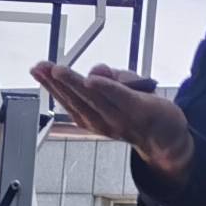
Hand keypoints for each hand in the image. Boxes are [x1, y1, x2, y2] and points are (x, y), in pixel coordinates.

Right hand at [31, 61, 192, 180]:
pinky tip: (91, 80)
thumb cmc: (142, 112)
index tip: (37, 70)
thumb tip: (95, 72)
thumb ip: (107, 78)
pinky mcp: (139, 110)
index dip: (50, 85)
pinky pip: (120, 98)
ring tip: (57, 70)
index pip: (67, 99)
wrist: (169, 137)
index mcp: (91, 118)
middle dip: (55, 83)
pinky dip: (105, 88)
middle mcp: (101, 121)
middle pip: (75, 99)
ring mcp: (119, 118)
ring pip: (92, 97)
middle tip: (40, 68)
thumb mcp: (120, 91)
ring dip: (73, 83)